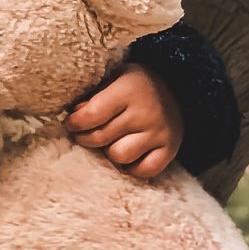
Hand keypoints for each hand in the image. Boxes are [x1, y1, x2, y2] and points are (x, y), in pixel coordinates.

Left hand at [64, 62, 183, 177]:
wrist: (177, 87)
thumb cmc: (134, 86)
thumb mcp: (113, 78)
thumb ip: (92, 96)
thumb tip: (74, 116)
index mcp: (129, 89)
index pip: (92, 115)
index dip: (75, 123)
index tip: (71, 123)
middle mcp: (146, 112)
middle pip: (102, 138)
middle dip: (87, 138)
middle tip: (86, 134)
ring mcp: (160, 132)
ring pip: (120, 156)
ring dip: (110, 152)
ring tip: (110, 142)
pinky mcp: (170, 149)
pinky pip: (144, 171)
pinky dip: (133, 168)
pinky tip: (129, 154)